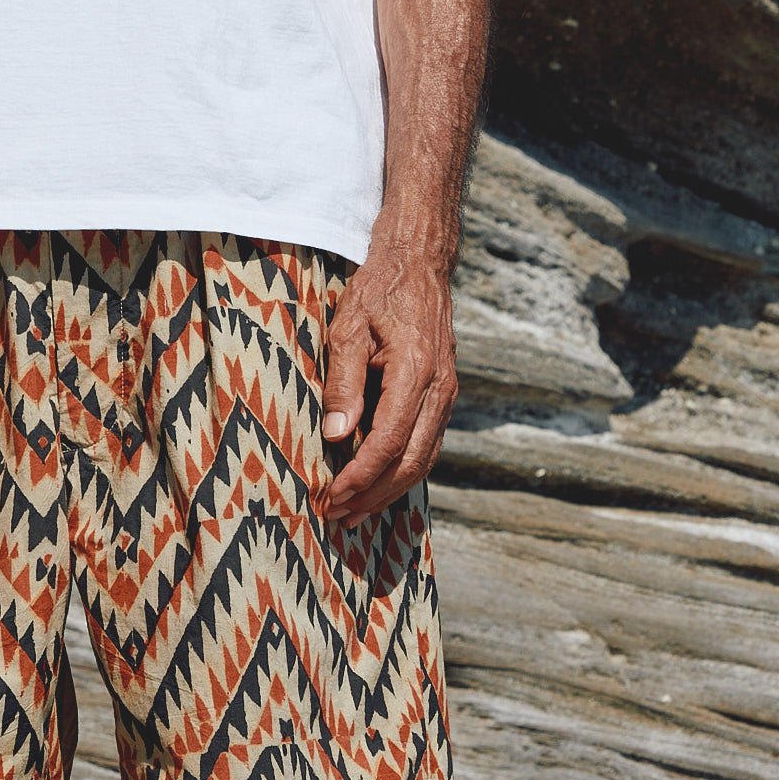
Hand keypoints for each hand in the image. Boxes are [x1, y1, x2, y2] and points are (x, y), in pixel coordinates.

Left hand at [319, 248, 456, 528]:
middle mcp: (439, 389)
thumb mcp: (347, 327)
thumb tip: (337, 435)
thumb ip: (343, 381)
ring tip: (354, 513)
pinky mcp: (443, 396)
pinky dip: (403, 471)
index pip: (389, 442)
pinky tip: (378, 485)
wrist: (419, 263)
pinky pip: (427, 445)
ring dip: (388, 491)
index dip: (360, 476)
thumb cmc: (378, 291)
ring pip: (423, 459)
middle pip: (410, 462)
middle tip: (337, 516)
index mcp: (416, 371)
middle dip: (373, 495)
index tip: (332, 496)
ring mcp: (446, 394)